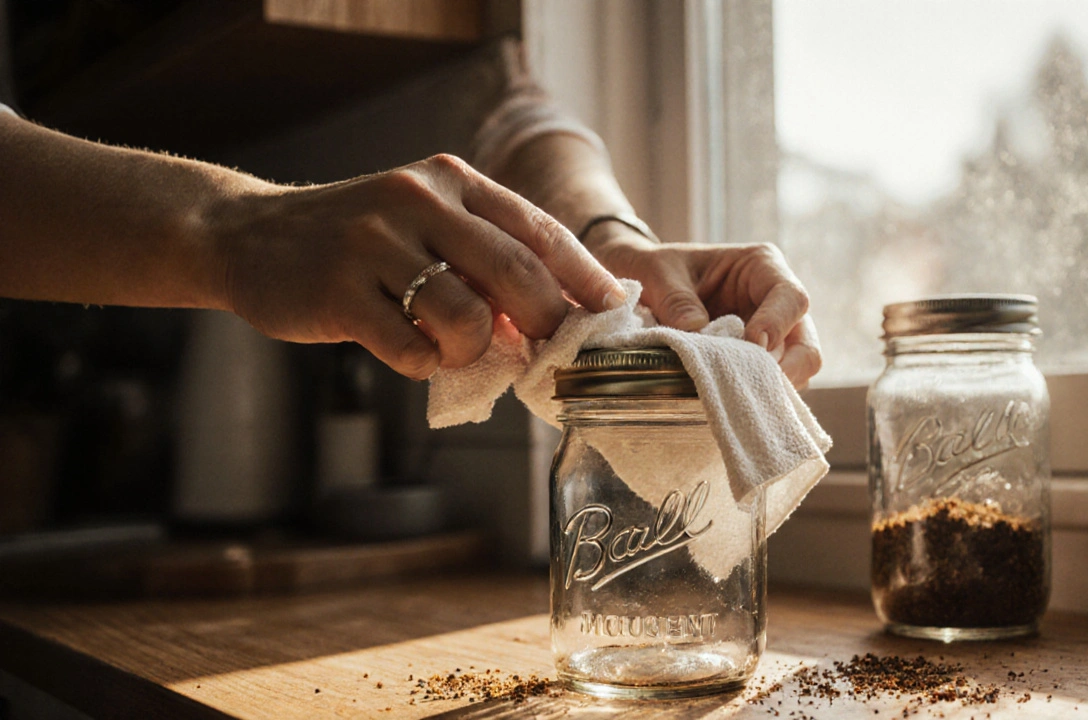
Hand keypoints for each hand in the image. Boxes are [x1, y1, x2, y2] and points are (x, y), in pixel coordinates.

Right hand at [213, 154, 625, 379]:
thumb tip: (558, 319)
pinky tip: (406, 350)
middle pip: (517, 273)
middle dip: (547, 323)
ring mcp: (374, 243)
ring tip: (450, 348)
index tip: (614, 314)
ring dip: (473, 351)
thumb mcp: (425, 226)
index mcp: (451, 182)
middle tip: (547, 353)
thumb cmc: (361, 244)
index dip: (584, 278)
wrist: (249, 237)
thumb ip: (484, 261)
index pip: (539, 230)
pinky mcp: (337, 293)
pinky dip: (424, 365)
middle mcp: (417, 200)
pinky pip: (412, 350)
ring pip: (468, 319)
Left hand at [592, 228, 821, 389]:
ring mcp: (771, 334)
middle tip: (755, 388)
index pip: (791, 297)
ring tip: (736, 395)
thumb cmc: (658, 267)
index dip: (777, 324)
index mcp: (761, 267)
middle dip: (789, 369)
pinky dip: (755, 395)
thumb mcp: (658, 273)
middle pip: (806, 343)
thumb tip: (696, 330)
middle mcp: (775, 301)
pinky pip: (770, 384)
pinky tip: (730, 399)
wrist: (644, 279)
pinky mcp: (757, 360)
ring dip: (769, 387)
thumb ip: (675, 299)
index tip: (752, 345)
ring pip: (795, 370)